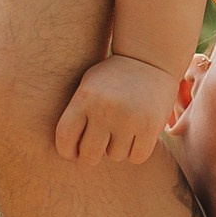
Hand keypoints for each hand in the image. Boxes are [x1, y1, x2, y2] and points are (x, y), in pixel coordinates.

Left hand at [55, 51, 179, 163]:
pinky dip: (136, 152)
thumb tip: (69, 150)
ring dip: (118, 149)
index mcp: (85, 97)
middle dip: (93, 155)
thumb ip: (76, 112)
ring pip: (115, 156)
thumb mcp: (88, 84)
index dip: (67, 151)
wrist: (150, 59)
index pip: (65, 137)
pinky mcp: (150, 126)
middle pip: (90, 154)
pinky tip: (136, 137)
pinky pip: (137, 157)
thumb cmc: (113, 76)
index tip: (73, 152)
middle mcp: (105, 109)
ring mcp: (128, 119)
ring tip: (122, 132)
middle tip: (99, 146)